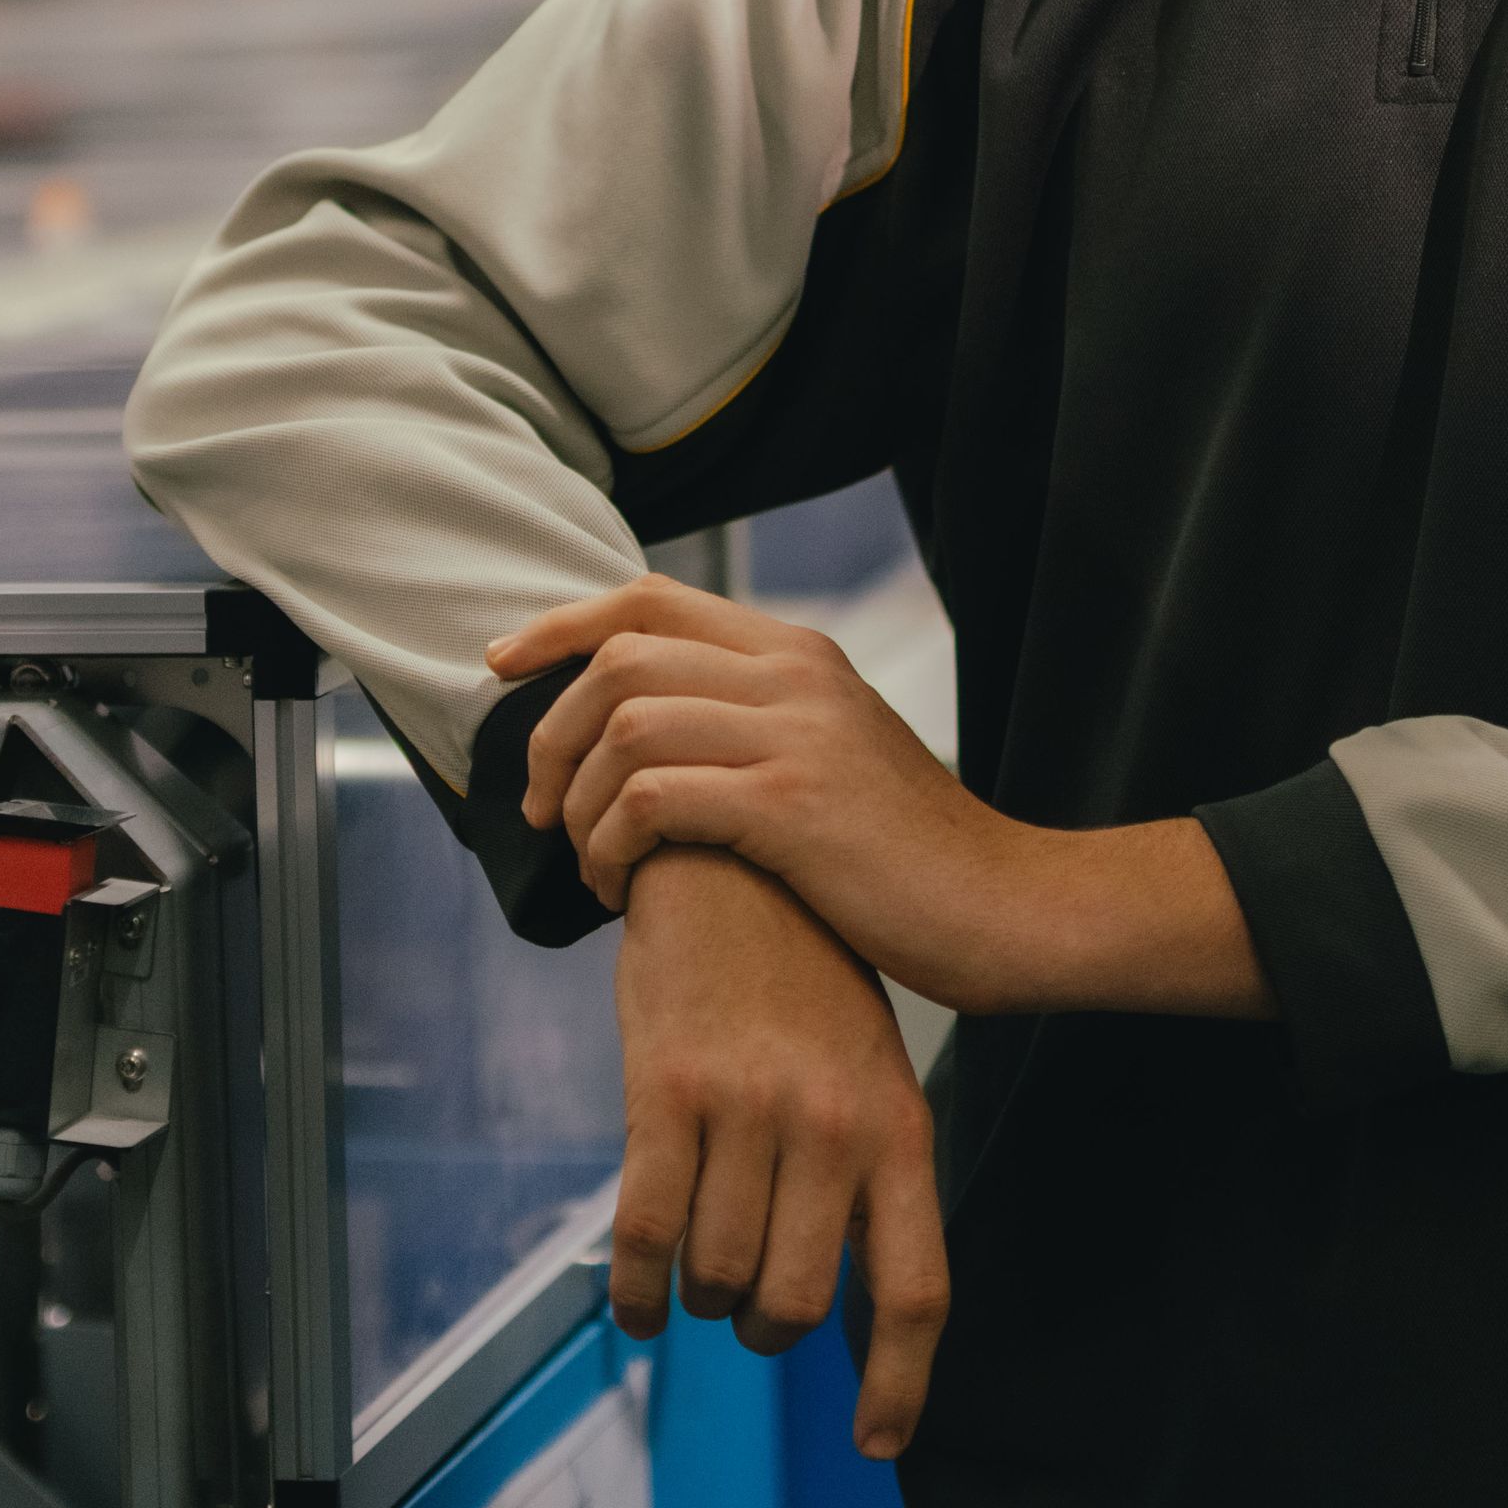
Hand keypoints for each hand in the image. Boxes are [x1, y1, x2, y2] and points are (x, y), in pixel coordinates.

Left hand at [490, 572, 1268, 1023]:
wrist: (1009, 908)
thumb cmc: (909, 860)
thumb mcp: (834, 759)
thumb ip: (755, 727)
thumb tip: (646, 735)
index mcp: (799, 653)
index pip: (648, 599)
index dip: (558, 624)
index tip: (498, 664)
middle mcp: (794, 674)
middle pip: (618, 660)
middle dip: (548, 735)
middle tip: (538, 811)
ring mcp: (796, 734)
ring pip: (624, 728)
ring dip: (578, 803)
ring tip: (589, 864)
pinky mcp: (793, 806)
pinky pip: (651, 798)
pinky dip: (612, 847)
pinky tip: (623, 891)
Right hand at [611, 845, 945, 1458]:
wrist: (734, 867)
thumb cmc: (804, 986)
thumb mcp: (867, 1073)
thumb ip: (865, 1178)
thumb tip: (848, 1301)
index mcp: (899, 1127)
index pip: (916, 1290)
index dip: (899, 1385)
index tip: (874, 1444)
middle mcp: (833, 1126)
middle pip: (798, 1303)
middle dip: (763, 1327)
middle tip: (744, 1307)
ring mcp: (749, 1109)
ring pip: (718, 1273)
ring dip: (699, 1297)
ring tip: (693, 1272)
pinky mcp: (667, 1093)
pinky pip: (647, 1234)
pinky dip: (636, 1292)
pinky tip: (635, 1303)